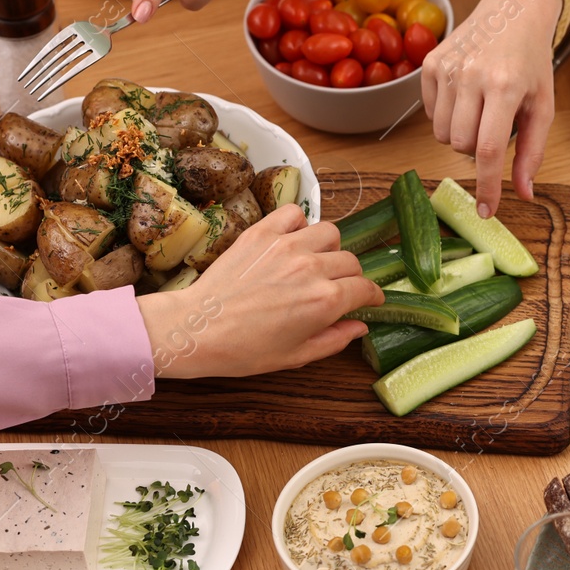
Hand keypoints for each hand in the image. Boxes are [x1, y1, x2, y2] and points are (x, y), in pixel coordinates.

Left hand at [136, 205, 381, 378]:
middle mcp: (312, 268)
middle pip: (350, 260)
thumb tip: (359, 326)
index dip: (371, 296)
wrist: (198, 329)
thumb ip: (334, 339)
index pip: (365, 288)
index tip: (368, 299)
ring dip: (328, 247)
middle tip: (336, 287)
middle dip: (349, 276)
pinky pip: (294, 214)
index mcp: (325, 301)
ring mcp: (286, 246)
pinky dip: (299, 224)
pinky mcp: (262, 233)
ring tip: (315, 261)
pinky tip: (292, 241)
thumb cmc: (245, 349)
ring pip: (329, 232)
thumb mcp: (297, 356)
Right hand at [421, 0, 561, 217]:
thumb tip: (524, 194)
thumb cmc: (531, 61)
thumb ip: (533, 152)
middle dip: (476, 150)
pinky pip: (430, 114)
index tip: (486, 210)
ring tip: (480, 111)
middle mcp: (472, 76)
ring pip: (441, 134)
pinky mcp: (430, 64)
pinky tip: (465, 97)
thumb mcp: (543, 106)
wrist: (512, 9)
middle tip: (493, 128)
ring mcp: (447, 68)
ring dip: (460, 134)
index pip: (489, 150)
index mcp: (505, 86)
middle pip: (461, 146)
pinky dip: (447, 116)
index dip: (488, 185)